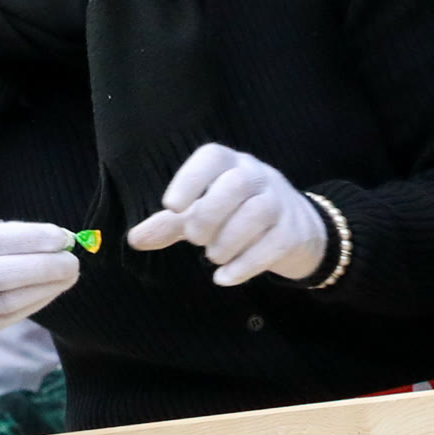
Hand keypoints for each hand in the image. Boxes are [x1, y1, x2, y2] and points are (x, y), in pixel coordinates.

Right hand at [0, 222, 79, 359]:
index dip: (36, 238)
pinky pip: (14, 316)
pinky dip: (38, 302)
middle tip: (73, 259)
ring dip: (49, 287)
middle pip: (8, 273)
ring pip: (14, 300)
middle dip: (47, 266)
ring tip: (69, 274)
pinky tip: (52, 291)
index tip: (62, 236)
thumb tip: (51, 239)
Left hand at [126, 143, 327, 285]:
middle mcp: (258, 175)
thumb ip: (170, 223)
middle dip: (208, 215)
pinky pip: (274, 244)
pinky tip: (223, 277)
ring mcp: (281, 202)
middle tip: (194, 239)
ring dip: (227, 240)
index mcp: (230, 163)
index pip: (212, 157)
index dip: (190, 179)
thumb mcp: (202, 212)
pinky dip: (245, 265)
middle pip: (236, 184)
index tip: (171, 206)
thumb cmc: (237, 215)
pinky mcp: (294, 232)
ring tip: (211, 256)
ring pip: (258, 212)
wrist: (298, 231)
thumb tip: (134, 239)